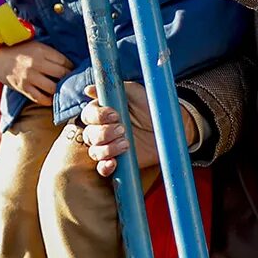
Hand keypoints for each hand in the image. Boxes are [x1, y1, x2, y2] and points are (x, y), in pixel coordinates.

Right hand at [0, 41, 73, 105]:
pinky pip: (40, 99)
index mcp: (40, 50)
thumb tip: (68, 62)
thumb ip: (49, 52)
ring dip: (60, 90)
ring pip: (53, 88)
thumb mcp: (35, 45)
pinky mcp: (23, 88)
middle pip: (61, 74)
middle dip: (69, 78)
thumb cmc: (17, 50)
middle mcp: (36, 64)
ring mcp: (29, 78)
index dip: (72, 66)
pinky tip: (51, 98)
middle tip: (72, 80)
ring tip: (62, 89)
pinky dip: (48, 100)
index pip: (64, 61)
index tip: (74, 69)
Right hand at [80, 84, 198, 176]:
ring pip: (94, 151)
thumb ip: (113, 88)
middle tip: (123, 129)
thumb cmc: (150, 105)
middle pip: (89, 134)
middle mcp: (102, 129)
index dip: (98, 116)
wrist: (168, 126)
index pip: (88, 115)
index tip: (115, 115)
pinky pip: (102, 168)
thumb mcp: (134, 92)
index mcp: (103, 112)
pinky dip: (104, 167)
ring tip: (126, 144)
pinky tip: (113, 163)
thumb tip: (88, 89)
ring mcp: (109, 146)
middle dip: (103, 133)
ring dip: (107, 149)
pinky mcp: (118, 161)